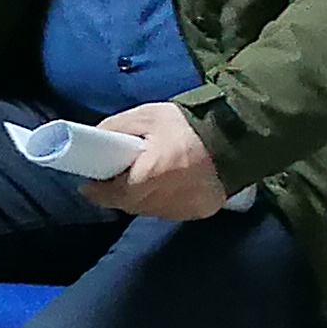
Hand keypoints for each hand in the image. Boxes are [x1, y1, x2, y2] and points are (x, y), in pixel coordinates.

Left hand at [87, 100, 230, 220]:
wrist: (237, 134)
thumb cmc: (187, 124)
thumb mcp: (146, 116)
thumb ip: (115, 128)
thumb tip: (94, 140)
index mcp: (153, 174)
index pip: (116, 195)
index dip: (99, 192)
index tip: (89, 184)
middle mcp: (169, 198)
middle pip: (132, 205)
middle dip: (117, 195)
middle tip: (110, 179)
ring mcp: (187, 208)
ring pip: (151, 211)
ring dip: (139, 200)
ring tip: (137, 180)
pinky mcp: (202, 211)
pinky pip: (172, 211)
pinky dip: (162, 202)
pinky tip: (162, 187)